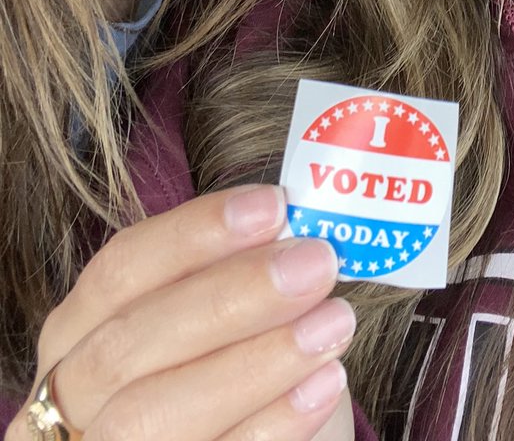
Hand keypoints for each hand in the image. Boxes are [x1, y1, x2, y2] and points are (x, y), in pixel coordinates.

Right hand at [6, 185, 355, 440]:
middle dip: (232, 297)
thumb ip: (241, 273)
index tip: (274, 205)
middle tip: (316, 264)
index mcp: (78, 330)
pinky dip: (270, 423)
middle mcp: (70, 396)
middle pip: (130, 342)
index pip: (120, 268)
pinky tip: (324, 383)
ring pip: (150, 413)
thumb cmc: (237, 368)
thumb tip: (292, 227)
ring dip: (256, 362)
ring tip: (334, 323)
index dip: (194, 233)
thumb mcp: (227, 315)